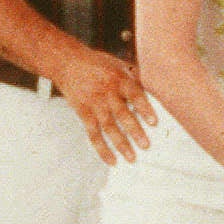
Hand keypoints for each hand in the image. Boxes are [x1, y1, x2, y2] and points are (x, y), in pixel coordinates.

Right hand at [57, 48, 157, 163]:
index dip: (144, 108)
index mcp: (118, 79)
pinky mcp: (83, 113)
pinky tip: (112, 160)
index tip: (154, 122)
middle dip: (134, 131)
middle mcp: (106, 92)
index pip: (133, 94)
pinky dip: (102, 149)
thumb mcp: (117, 64)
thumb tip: (156, 86)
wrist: (67, 63)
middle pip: (121, 114)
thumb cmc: (97, 63)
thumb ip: (134, 76)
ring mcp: (94, 104)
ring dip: (120, 144)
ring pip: (108, 127)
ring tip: (131, 158)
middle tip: (146, 146)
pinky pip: (93, 134)